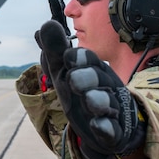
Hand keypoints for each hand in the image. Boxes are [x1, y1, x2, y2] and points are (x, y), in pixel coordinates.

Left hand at [37, 20, 144, 158]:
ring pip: (107, 102)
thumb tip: (44, 27)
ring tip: (88, 100)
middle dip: (87, 77)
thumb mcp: (65, 73)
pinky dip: (105, 127)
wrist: (106, 124)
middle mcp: (105, 87)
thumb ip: (55, 52)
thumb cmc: (84, 92)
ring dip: (97, 100)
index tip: (68, 57)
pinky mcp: (114, 131)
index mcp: (93, 70)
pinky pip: (112, 129)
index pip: (90, 60)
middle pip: (100, 78)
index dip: (81, 58)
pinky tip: (96, 125)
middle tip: (73, 79)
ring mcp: (112, 109)